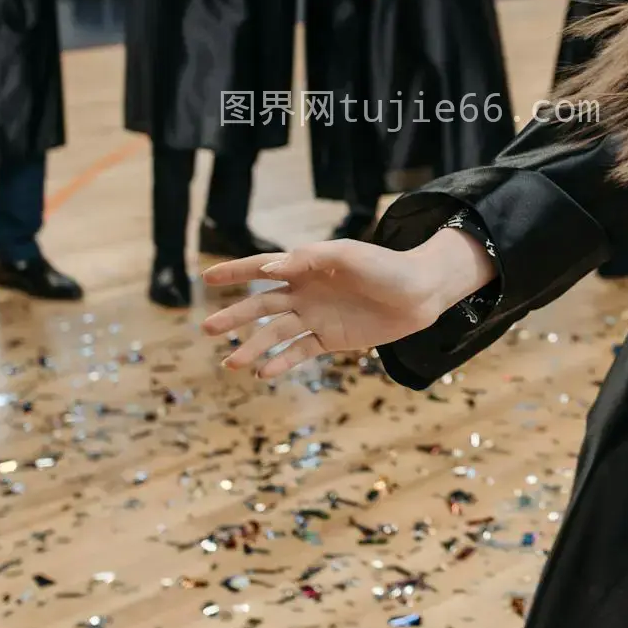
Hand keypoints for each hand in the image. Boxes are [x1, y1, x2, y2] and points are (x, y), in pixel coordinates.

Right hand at [201, 229, 494, 378]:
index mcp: (305, 266)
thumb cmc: (385, 267)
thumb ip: (307, 259)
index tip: (208, 277)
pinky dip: (281, 361)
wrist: (420, 294)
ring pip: (276, 333)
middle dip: (234, 316)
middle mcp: (304, 292)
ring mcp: (316, 317)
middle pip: (261, 305)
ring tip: (232, 363)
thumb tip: (269, 268)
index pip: (262, 268)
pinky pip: (299, 351)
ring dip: (253, 347)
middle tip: (207, 328)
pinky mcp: (330, 340)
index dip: (235, 272)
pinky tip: (262, 371)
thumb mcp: (346, 256)